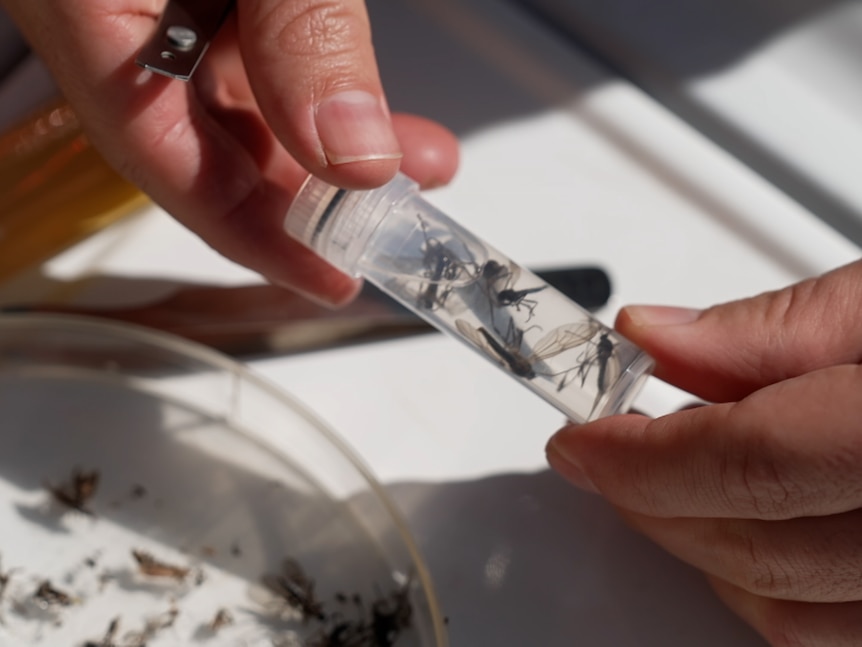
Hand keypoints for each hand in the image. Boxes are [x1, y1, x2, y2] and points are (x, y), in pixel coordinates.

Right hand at [1, 0, 458, 303]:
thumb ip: (302, 33)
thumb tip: (355, 151)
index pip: (163, 160)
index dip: (253, 234)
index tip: (330, 276)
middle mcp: (107, 7)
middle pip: (208, 145)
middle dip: (314, 192)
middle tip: (397, 220)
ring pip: (238, 104)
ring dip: (331, 139)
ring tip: (418, 161)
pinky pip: (249, 52)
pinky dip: (314, 81)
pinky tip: (371, 98)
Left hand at [548, 259, 861, 645]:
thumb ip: (780, 327)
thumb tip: (654, 336)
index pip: (752, 461)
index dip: (642, 453)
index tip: (580, 437)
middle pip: (759, 548)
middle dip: (652, 500)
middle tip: (604, 450)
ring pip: (790, 616)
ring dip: (699, 549)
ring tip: (663, 483)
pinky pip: (837, 636)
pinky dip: (769, 590)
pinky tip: (746, 532)